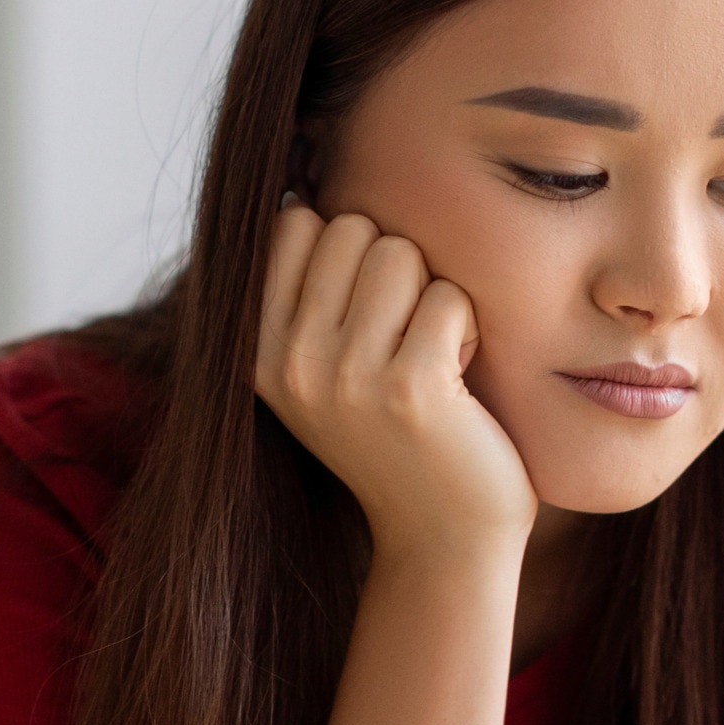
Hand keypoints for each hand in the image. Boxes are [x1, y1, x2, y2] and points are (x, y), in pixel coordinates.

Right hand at [255, 201, 539, 559]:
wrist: (443, 536)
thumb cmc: (398, 436)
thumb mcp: (323, 367)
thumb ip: (304, 289)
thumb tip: (297, 188)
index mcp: (255, 348)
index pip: (295, 222)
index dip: (349, 252)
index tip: (364, 318)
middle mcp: (287, 362)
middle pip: (353, 228)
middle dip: (396, 270)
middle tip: (405, 342)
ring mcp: (343, 376)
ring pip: (400, 252)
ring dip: (433, 298)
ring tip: (430, 360)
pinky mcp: (408, 388)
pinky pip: (449, 296)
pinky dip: (468, 332)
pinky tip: (458, 384)